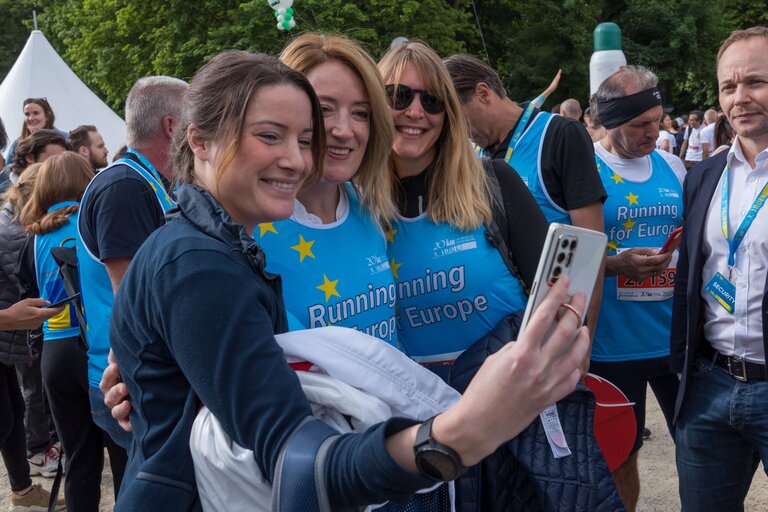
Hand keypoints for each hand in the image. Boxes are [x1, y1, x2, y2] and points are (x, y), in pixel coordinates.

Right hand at [0, 298, 62, 329]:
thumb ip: (40, 301)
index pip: (55, 311)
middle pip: (50, 315)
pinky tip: (33, 313)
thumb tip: (48, 302)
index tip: (64, 305)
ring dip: (45, 313)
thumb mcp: (28, 301)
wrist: (7, 320)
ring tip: (37, 308)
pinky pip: (40, 320)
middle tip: (51, 304)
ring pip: (45, 318)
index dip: (61, 308)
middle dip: (52, 309)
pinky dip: (40, 316)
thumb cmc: (16, 310)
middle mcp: (40, 321)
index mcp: (40, 314)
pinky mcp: (33, 327)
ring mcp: (37, 325)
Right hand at [101, 349, 132, 431]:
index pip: (107, 379)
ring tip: (128, 402)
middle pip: (109, 396)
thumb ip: (122, 358)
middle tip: (124, 386)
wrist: (158, 393)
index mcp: (113, 383)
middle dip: (115, 391)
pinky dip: (128, 423)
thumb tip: (116, 346)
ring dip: (120, 407)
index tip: (116, 366)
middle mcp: (115, 398)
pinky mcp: (130, 422)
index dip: (109, 374)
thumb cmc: (140, 375)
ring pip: (115, 411)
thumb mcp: (131, 366)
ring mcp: (122, 411)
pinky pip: (126, 425)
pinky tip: (133, 418)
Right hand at [432, 277, 588, 465]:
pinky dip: (577, 363)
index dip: (555, 295)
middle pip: (567, 331)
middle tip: (578, 297)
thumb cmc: (482, 391)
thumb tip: (532, 335)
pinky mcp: (552, 398)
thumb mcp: (495, 359)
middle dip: (575, 309)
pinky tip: (576, 356)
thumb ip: (517, 345)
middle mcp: (539, 367)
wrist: (480, 424)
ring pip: (577, 353)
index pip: (544, 316)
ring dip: (583, 334)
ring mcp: (549, 383)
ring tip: (582, 324)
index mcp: (521, 353)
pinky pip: (573, 377)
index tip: (563, 282)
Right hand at [605, 248, 672, 280]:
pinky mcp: (641, 279)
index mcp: (639, 262)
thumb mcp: (634, 250)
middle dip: (666, 261)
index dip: (664, 256)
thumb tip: (657, 252)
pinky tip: (656, 265)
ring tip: (665, 260)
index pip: (656, 260)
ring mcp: (642, 276)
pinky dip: (657, 269)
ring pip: (658, 272)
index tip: (669, 252)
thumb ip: (646, 250)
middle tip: (669, 255)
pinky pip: (653, 275)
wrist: (616, 266)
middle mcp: (641, 271)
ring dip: (663, 266)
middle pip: (659, 267)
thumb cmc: (625, 257)